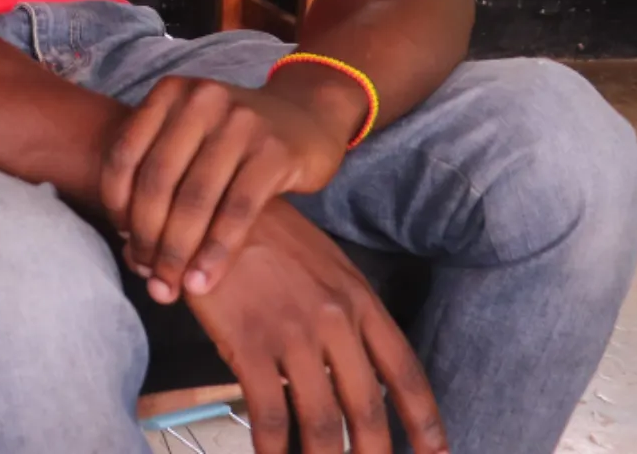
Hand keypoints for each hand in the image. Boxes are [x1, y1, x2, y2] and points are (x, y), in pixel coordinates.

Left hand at [97, 74, 352, 301]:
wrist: (308, 115)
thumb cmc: (237, 137)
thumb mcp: (193, 132)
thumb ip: (160, 169)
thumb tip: (128, 242)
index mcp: (170, 93)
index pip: (125, 155)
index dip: (116, 205)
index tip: (123, 240)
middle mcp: (201, 101)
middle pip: (157, 181)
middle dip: (146, 237)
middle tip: (147, 276)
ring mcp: (240, 124)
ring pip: (194, 199)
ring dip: (177, 252)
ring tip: (171, 286)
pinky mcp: (275, 153)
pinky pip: (237, 211)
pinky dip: (216, 251)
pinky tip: (204, 279)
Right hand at [180, 200, 448, 453]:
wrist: (211, 206)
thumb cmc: (265, 234)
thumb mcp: (323, 263)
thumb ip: (346, 311)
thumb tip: (352, 366)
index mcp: (359, 299)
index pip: (404, 372)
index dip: (425, 421)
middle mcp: (336, 320)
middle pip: (366, 407)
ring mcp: (294, 333)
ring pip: (322, 421)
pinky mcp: (251, 344)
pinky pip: (270, 414)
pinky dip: (274, 449)